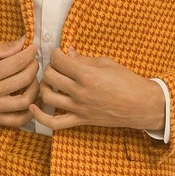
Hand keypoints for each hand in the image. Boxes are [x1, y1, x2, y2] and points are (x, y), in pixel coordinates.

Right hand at [0, 36, 39, 126]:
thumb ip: (4, 48)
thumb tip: (24, 42)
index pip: (18, 62)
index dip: (30, 54)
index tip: (34, 48)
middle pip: (24, 80)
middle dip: (34, 67)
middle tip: (33, 62)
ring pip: (25, 101)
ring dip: (36, 88)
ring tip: (33, 80)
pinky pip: (17, 120)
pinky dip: (30, 112)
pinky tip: (34, 100)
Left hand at [29, 47, 165, 131]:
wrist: (140, 104)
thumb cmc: (127, 81)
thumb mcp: (106, 63)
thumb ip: (83, 59)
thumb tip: (67, 52)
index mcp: (87, 74)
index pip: (59, 60)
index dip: (56, 53)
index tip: (60, 53)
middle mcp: (80, 92)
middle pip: (50, 76)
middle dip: (50, 67)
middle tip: (56, 65)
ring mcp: (79, 108)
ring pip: (48, 96)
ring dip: (44, 85)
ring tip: (50, 81)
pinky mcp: (80, 120)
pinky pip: (55, 123)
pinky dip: (40, 117)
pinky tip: (34, 108)